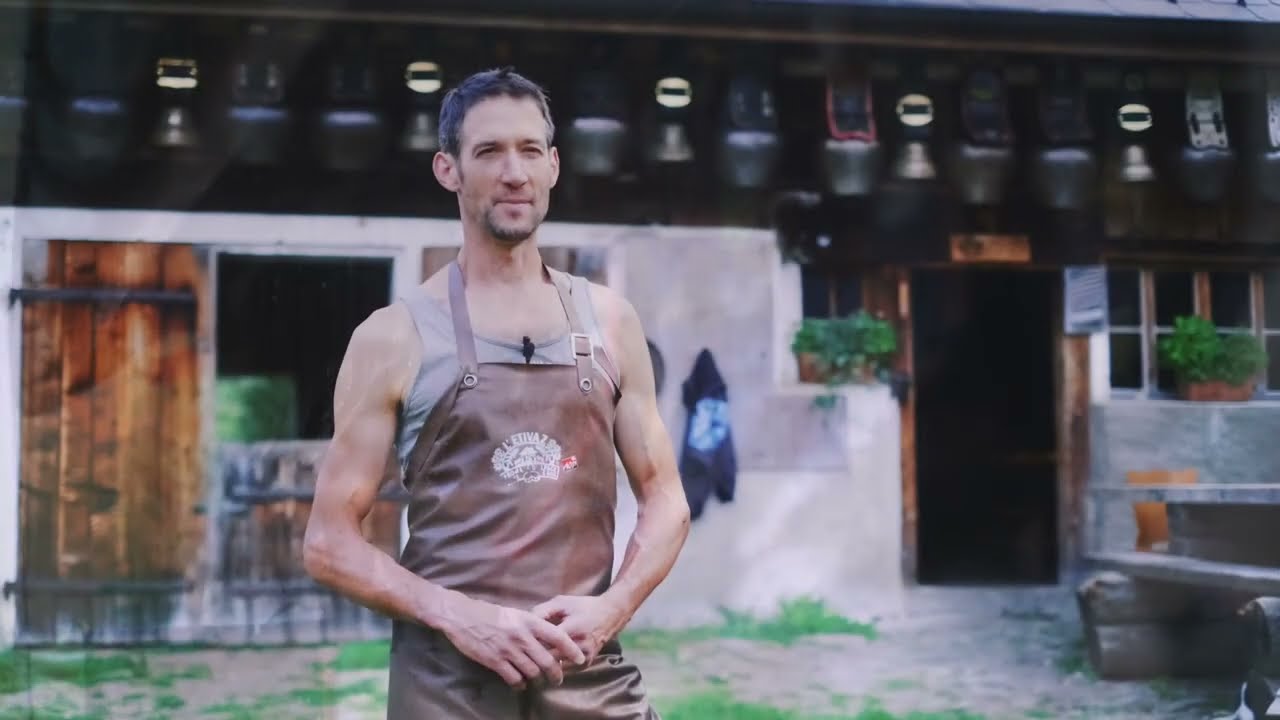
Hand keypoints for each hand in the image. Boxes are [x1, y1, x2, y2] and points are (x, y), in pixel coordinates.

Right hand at [438, 593, 585, 688]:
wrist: (463, 617)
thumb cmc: (490, 614)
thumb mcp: (515, 614)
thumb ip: (531, 626)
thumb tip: (547, 638)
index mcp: (529, 621)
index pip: (558, 637)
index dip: (572, 650)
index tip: (580, 659)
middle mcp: (522, 636)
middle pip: (548, 661)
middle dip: (556, 673)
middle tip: (558, 679)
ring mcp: (508, 650)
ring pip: (532, 672)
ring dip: (537, 679)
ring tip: (538, 681)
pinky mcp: (495, 661)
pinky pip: (514, 678)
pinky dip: (520, 684)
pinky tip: (520, 684)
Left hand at [531, 594, 628, 667]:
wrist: (610, 614)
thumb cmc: (583, 606)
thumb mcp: (562, 602)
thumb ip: (542, 611)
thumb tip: (524, 622)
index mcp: (571, 629)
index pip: (545, 644)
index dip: (531, 645)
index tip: (521, 643)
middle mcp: (579, 646)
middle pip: (549, 659)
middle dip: (535, 657)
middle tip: (524, 653)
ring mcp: (584, 657)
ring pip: (557, 668)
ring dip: (545, 664)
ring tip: (533, 657)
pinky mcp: (587, 663)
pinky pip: (565, 670)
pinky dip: (556, 666)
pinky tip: (547, 660)